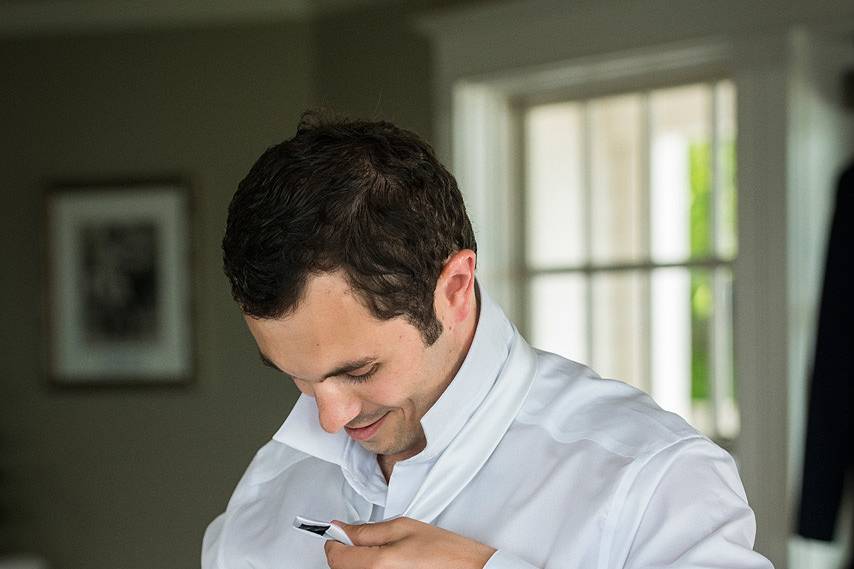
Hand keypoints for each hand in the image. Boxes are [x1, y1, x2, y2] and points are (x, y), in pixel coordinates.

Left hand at [324, 516, 495, 568]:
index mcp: (376, 564)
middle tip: (369, 541)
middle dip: (349, 552)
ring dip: (360, 563)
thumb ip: (367, 531)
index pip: (335, 556)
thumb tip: (341, 530)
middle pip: (342, 568)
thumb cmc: (444, 551)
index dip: (335, 540)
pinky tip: (390, 564)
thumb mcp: (403, 527)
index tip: (340, 533)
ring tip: (385, 554)